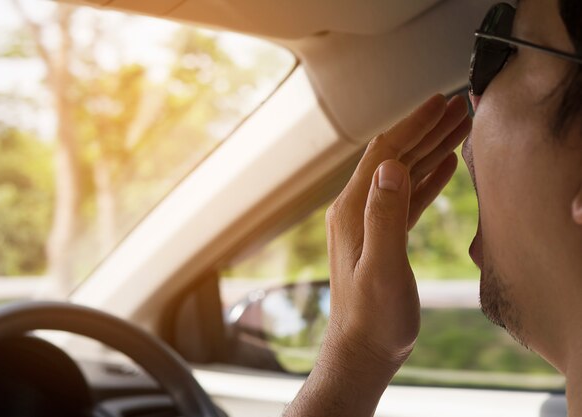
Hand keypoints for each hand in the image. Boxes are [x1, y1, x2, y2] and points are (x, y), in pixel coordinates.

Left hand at [321, 94, 470, 375]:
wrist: (362, 350)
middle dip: (426, 130)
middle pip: (395, 157)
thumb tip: (392, 165)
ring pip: (403, 174)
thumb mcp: (382, 267)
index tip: (439, 102)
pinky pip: (406, 198)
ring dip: (430, 150)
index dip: (413, 124)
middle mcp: (356, 209)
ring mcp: (367, 222)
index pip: (385, 152)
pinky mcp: (381, 236)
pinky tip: (444, 167)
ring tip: (458, 128)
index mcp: (352, 209)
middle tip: (457, 106)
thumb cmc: (372, 317)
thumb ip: (385, 216)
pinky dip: (426, 178)